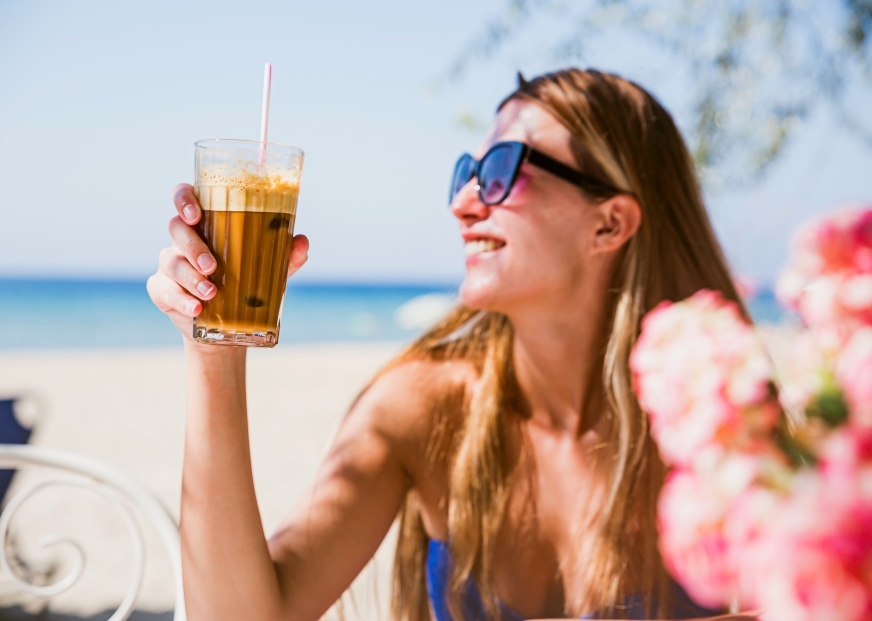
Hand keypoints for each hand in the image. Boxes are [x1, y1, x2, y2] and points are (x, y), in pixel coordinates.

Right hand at [146, 183, 309, 343]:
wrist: (230, 325)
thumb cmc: (247, 284)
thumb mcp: (270, 270)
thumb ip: (286, 255)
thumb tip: (302, 242)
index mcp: (206, 224)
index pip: (185, 197)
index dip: (184, 199)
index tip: (195, 214)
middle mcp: (182, 239)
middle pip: (175, 228)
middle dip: (192, 246)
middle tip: (212, 266)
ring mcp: (169, 263)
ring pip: (172, 262)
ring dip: (191, 278)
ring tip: (211, 293)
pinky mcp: (162, 289)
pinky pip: (166, 291)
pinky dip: (182, 300)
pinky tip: (197, 309)